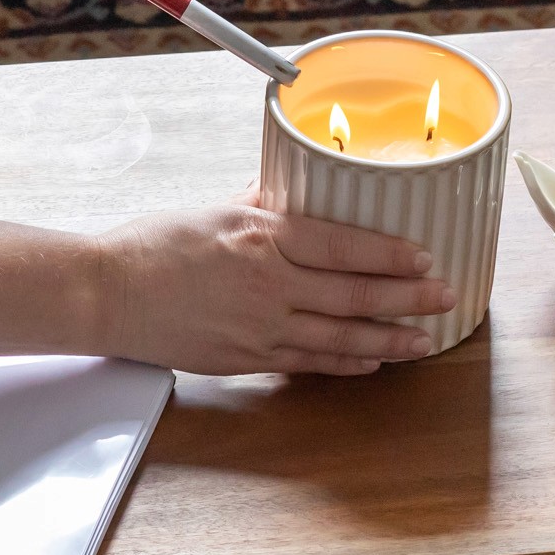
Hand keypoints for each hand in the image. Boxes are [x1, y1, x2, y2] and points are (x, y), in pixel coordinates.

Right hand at [90, 190, 453, 374]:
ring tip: (425, 340)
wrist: (108, 293)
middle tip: (445, 297)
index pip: (344, 245)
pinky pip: (311, 363)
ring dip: (390, 339)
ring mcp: (260, 327)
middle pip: (355, 294)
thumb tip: (301, 192)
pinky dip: (347, 362)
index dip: (391, 255)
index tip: (424, 257)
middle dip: (408, 297)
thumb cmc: (153, 243)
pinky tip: (372, 360)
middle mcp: (268, 283)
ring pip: (342, 337)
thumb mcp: (214, 208)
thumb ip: (263, 202)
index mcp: (261, 236)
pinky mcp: (247, 359)